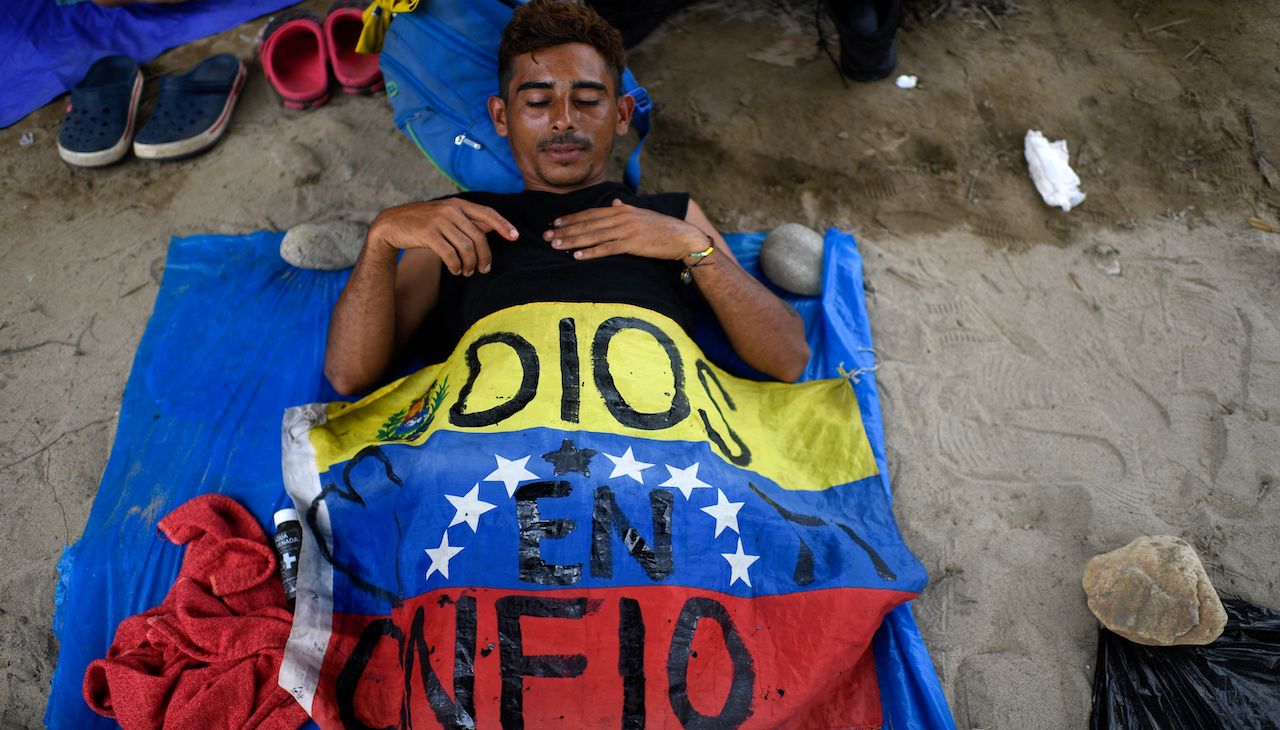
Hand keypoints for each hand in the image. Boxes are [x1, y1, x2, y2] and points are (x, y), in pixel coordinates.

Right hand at [369, 199, 518, 275]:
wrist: (392, 224)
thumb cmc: (423, 223)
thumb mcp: (446, 217)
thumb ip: (467, 221)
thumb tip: (491, 227)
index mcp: (457, 204)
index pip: (487, 213)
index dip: (503, 225)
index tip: (515, 237)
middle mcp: (450, 210)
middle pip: (478, 236)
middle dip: (485, 256)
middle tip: (484, 269)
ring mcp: (439, 221)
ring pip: (466, 247)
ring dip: (470, 264)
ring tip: (468, 272)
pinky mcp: (428, 234)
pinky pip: (450, 254)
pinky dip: (456, 266)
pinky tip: (455, 270)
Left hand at [545, 199, 708, 261]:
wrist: (682, 237)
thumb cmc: (662, 228)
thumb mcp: (641, 214)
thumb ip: (625, 209)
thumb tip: (614, 202)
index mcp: (621, 210)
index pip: (591, 213)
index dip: (572, 218)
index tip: (555, 223)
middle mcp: (621, 217)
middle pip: (587, 224)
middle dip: (566, 230)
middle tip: (547, 235)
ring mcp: (626, 230)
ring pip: (593, 235)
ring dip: (573, 240)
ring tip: (556, 245)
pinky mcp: (632, 244)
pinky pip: (607, 248)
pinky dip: (591, 251)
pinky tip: (577, 256)